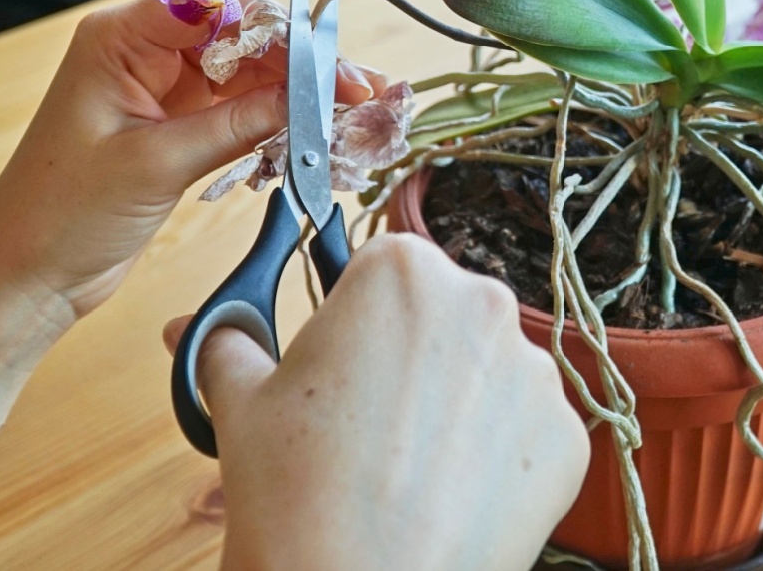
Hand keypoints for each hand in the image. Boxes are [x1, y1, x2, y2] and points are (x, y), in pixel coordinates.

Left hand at [0, 0, 372, 325]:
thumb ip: (237, 125)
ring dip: (297, 92)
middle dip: (300, 61)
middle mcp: (142, 52)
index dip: (279, 28)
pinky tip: (316, 130)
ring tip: (352, 112)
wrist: (23, 278)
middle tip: (358, 90)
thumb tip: (310, 97)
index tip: (329, 60)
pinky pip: (239, 110)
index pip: (216, 6)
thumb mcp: (157, 165)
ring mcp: (161, 90)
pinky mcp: (175, 128)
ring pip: (247, 74)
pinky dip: (276, 121)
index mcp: (119, 38)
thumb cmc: (60, 215)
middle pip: (240, 36)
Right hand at [163, 234, 589, 570]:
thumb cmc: (295, 495)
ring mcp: (534, 372)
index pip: (382, 268)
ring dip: (456, 402)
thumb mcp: (242, 403)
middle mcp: (483, 303)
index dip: (356, 316)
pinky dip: (495, 456)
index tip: (341, 359)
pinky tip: (450, 491)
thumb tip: (197, 329)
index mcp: (404, 270)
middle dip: (411, 354)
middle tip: (365, 419)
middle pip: (443, 314)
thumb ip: (228, 343)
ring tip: (405, 465)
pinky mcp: (565, 437)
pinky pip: (525, 430)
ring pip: (488, 372)